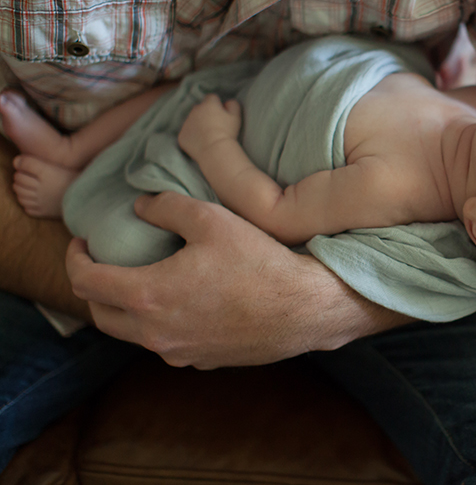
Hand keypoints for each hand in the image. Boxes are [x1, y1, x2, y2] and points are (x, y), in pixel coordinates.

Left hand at [65, 192, 410, 368]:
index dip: (75, 258)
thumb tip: (140, 208)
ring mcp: (178, 353)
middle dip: (94, 286)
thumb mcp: (212, 219)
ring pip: (132, 334)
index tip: (83, 243)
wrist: (305, 308)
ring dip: (127, 307)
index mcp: (147, 296)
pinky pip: (166, 343)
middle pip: (100, 314)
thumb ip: (167, 208)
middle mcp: (154, 334)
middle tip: (105, 262)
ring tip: (143, 280)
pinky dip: (160, 323)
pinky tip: (184, 302)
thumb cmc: (260, 262)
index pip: (85, 282)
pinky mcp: (202, 362)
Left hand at [178, 95, 240, 159]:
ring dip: (198, 125)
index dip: (217, 105)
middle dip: (205, 114)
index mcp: (208, 104)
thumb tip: (227, 103)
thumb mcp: (236, 116)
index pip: (211, 98)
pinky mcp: (181, 135)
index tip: (221, 113)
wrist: (215, 150)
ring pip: (192, 120)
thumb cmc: (227, 132)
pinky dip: (192, 136)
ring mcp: (186, 123)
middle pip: (200, 109)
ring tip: (207, 136)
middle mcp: (195, 111)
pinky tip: (201, 143)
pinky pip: (187, 133)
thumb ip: (232, 104)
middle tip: (214, 125)